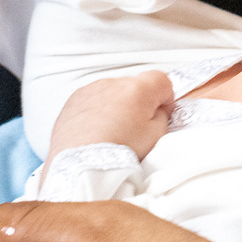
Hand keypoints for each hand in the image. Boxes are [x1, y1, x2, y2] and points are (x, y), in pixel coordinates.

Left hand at [49, 69, 173, 159]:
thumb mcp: (155, 137)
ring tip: (112, 131)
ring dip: (117, 105)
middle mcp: (114, 83)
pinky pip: (94, 98)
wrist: (81, 161)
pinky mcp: (75, 98)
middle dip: (140, 102)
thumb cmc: (118, 150)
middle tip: (137, 127)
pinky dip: (98, 109)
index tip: (163, 110)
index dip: (165, 96)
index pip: (161, 79)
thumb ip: (162, 118)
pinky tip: (96, 130)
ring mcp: (92, 89)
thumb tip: (158, 111)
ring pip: (113, 91)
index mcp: (138, 89)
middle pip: (136, 85)